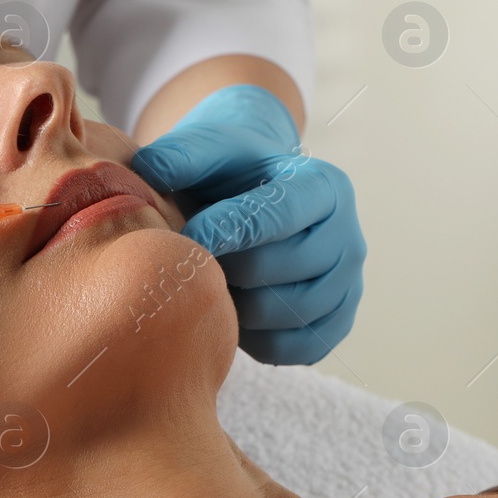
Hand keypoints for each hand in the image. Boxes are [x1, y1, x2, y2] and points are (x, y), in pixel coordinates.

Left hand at [131, 84, 365, 364]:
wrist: (255, 195)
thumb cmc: (229, 172)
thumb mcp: (207, 149)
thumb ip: (181, 155)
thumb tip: (148, 172)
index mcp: (324, 186)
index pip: (279, 215)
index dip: (227, 229)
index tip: (186, 237)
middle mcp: (348, 236)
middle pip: (282, 268)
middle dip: (227, 267)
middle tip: (193, 263)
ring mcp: (348, 285)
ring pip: (289, 314)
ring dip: (239, 306)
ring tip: (211, 284)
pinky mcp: (337, 324)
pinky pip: (295, 349)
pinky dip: (257, 341)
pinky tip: (232, 315)